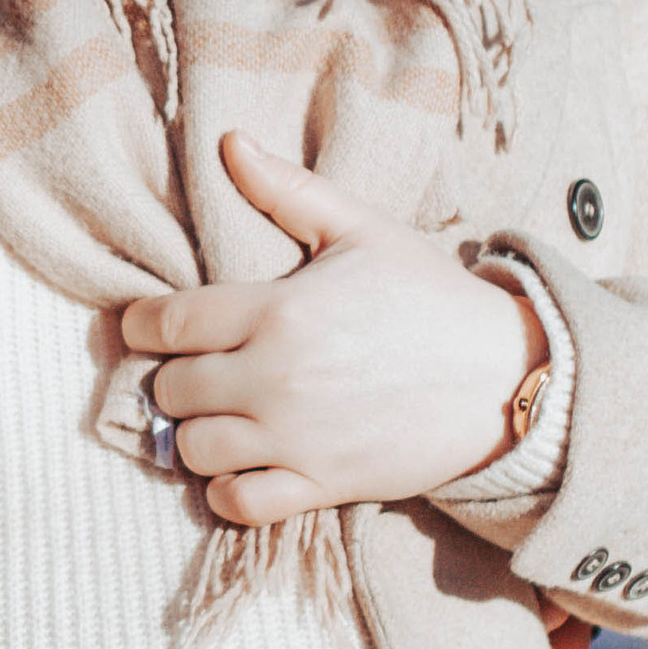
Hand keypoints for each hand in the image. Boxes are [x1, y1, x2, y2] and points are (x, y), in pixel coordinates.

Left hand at [119, 131, 544, 523]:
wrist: (508, 376)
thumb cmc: (433, 297)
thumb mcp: (364, 230)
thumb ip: (289, 190)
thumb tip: (229, 142)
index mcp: (277, 310)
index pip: (166, 323)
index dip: (139, 325)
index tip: (142, 327)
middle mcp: (274, 378)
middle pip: (171, 390)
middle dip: (172, 379)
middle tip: (195, 369)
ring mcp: (296, 438)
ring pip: (193, 451)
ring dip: (195, 435)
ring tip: (217, 416)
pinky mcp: (322, 485)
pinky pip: (238, 506)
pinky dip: (227, 493)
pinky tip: (241, 467)